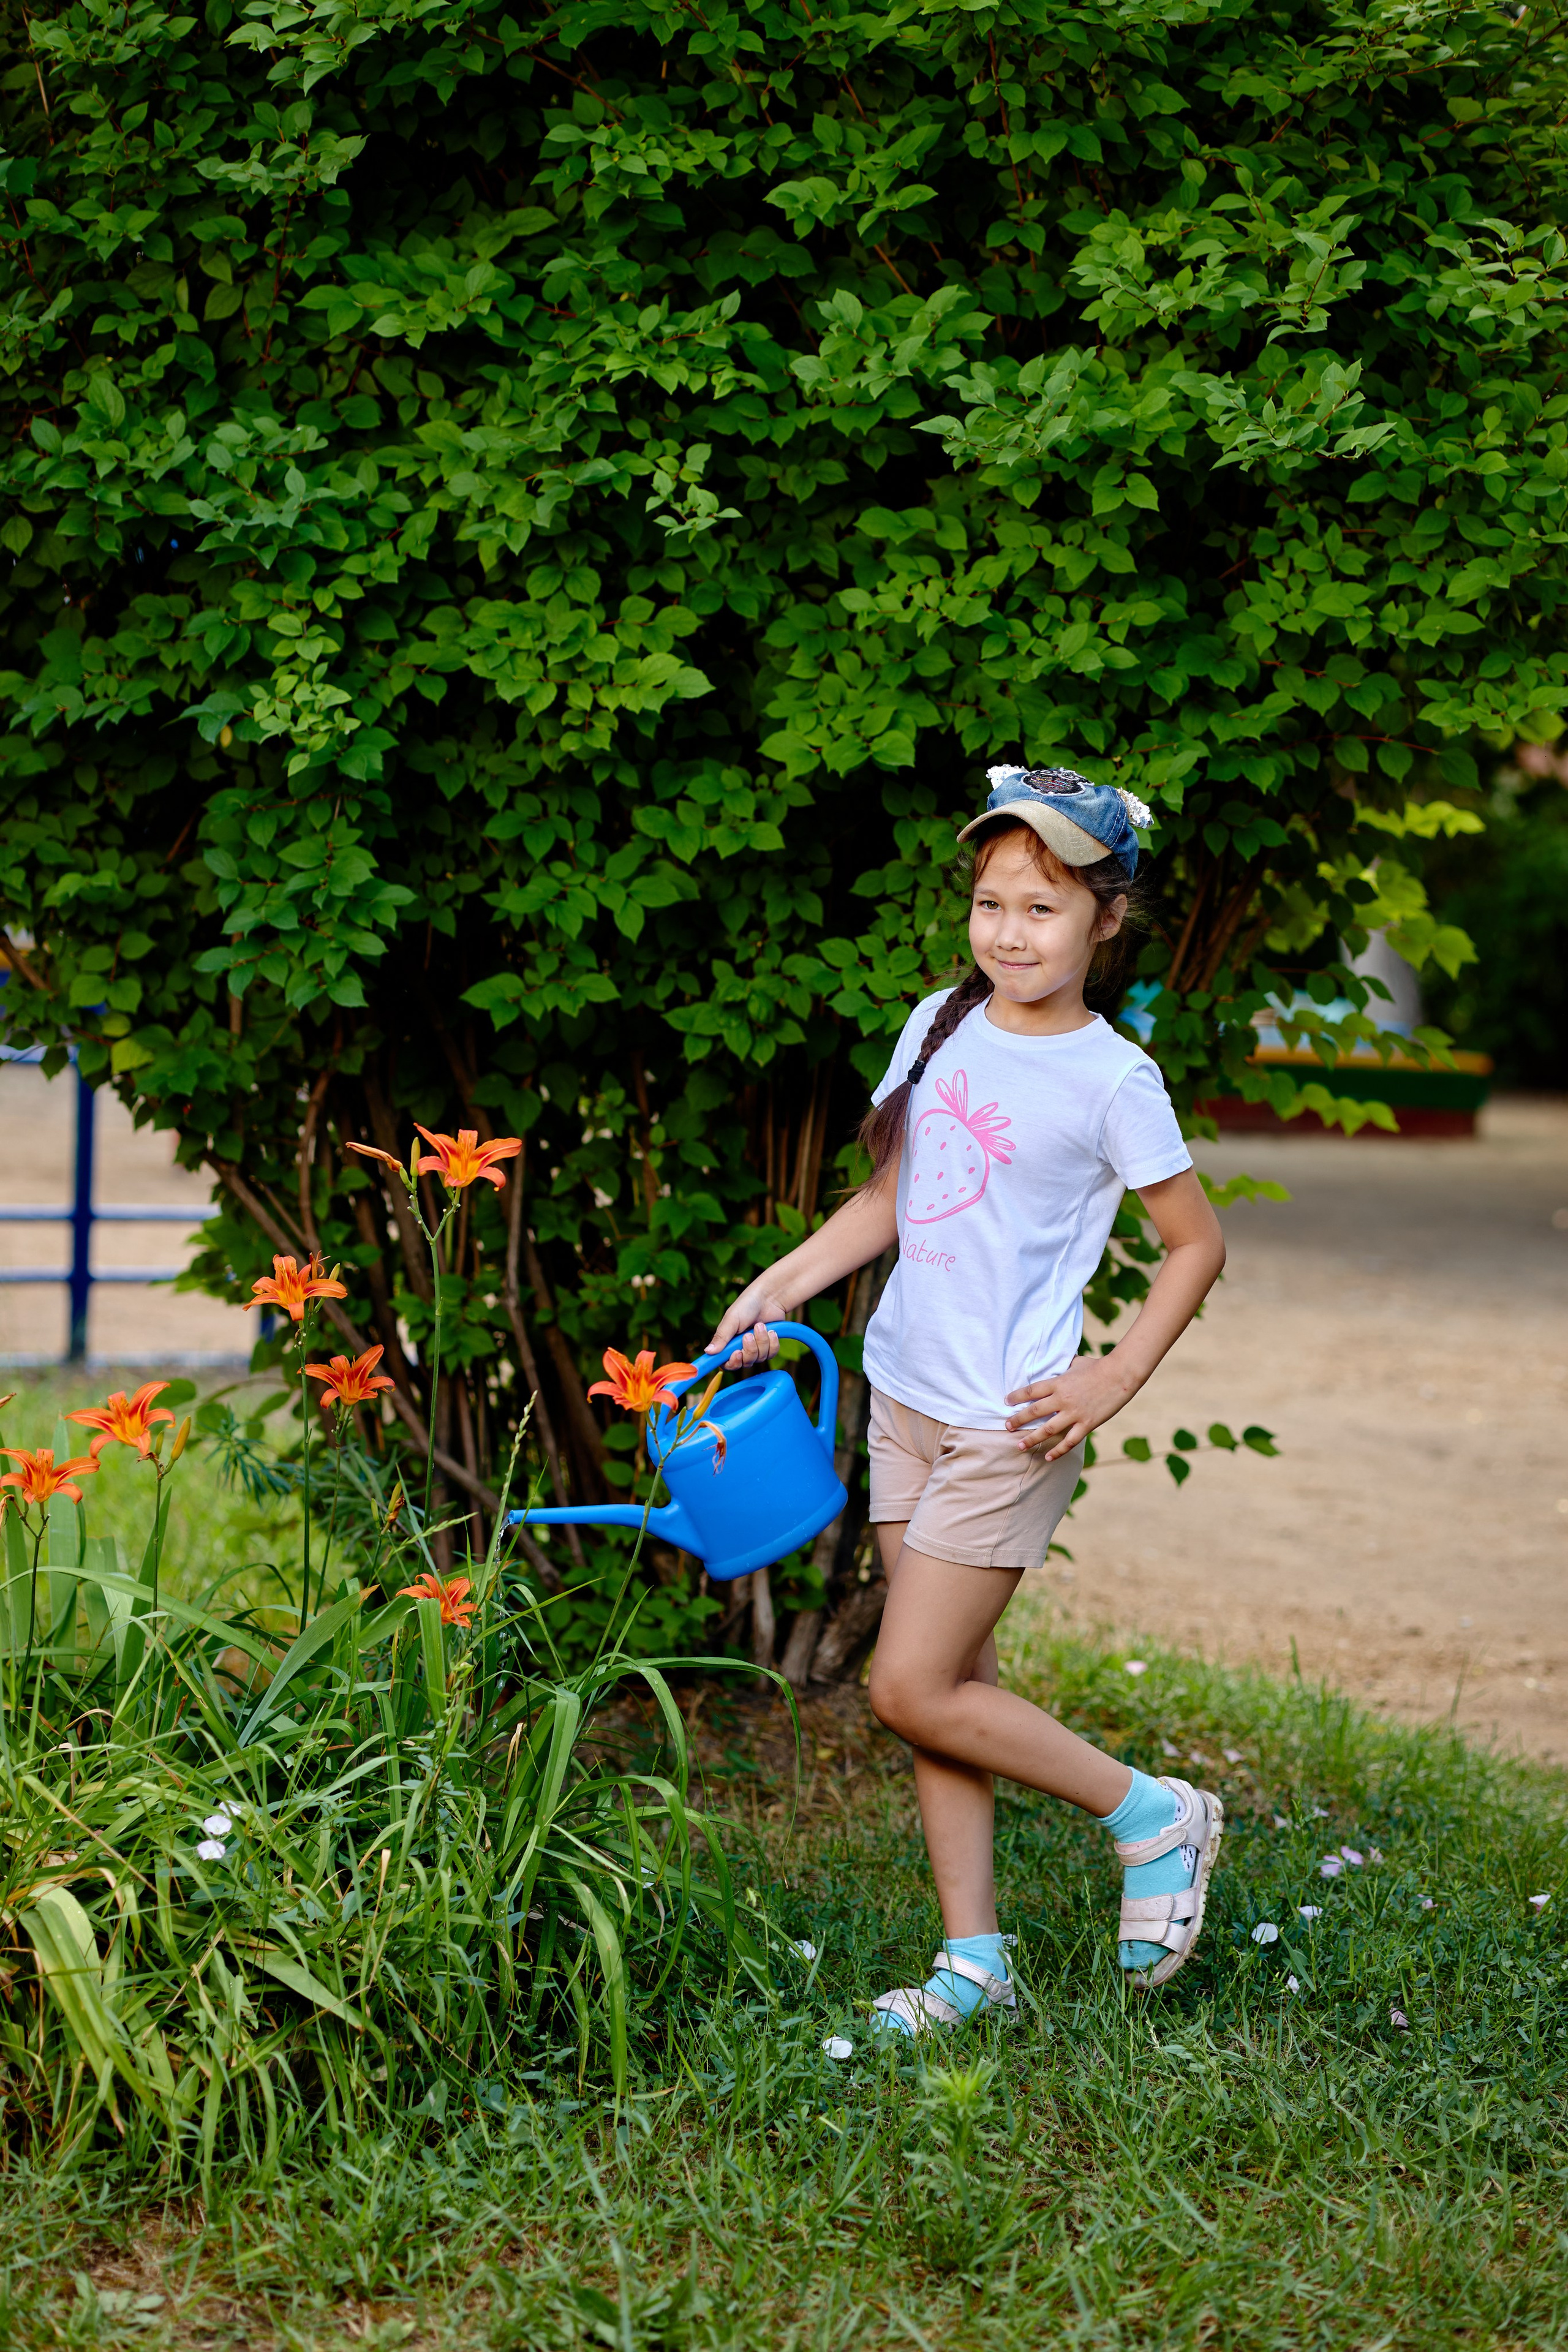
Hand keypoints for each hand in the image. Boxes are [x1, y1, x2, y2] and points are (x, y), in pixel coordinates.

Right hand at [703, 1285, 791, 1369]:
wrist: (769, 1298)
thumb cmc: (747, 1305)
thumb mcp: (731, 1320)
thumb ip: (721, 1337)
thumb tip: (707, 1351)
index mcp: (728, 1343)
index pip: (726, 1363)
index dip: (732, 1362)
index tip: (737, 1353)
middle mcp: (741, 1348)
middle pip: (745, 1363)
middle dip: (750, 1349)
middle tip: (749, 1334)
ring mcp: (756, 1349)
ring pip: (760, 1358)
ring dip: (761, 1341)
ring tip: (761, 1325)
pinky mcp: (769, 1347)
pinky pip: (771, 1354)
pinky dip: (772, 1342)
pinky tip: (771, 1330)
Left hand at [1004, 1356, 1137, 1461]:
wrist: (1120, 1374)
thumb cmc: (1098, 1366)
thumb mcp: (1076, 1363)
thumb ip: (1063, 1368)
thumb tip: (1057, 1365)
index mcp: (1058, 1383)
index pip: (1031, 1391)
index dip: (1016, 1397)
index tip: (1006, 1402)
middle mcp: (1062, 1399)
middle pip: (1034, 1411)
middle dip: (1018, 1420)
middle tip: (1006, 1426)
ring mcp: (1074, 1413)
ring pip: (1047, 1430)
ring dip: (1031, 1439)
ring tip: (1020, 1446)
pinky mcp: (1087, 1424)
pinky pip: (1069, 1441)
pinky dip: (1057, 1451)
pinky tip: (1047, 1457)